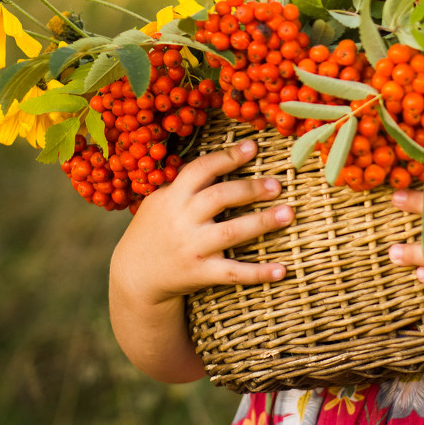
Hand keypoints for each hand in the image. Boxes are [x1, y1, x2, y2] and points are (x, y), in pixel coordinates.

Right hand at [111, 139, 293, 306]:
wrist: (135, 277)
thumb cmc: (155, 230)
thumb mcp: (160, 201)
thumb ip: (186, 182)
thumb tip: (224, 156)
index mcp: (172, 196)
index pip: (201, 169)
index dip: (227, 157)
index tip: (253, 147)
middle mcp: (181, 219)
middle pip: (219, 197)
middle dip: (250, 189)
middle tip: (277, 185)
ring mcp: (191, 247)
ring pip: (231, 232)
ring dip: (261, 222)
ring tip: (288, 214)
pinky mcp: (200, 273)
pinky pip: (233, 273)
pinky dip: (258, 273)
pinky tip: (282, 270)